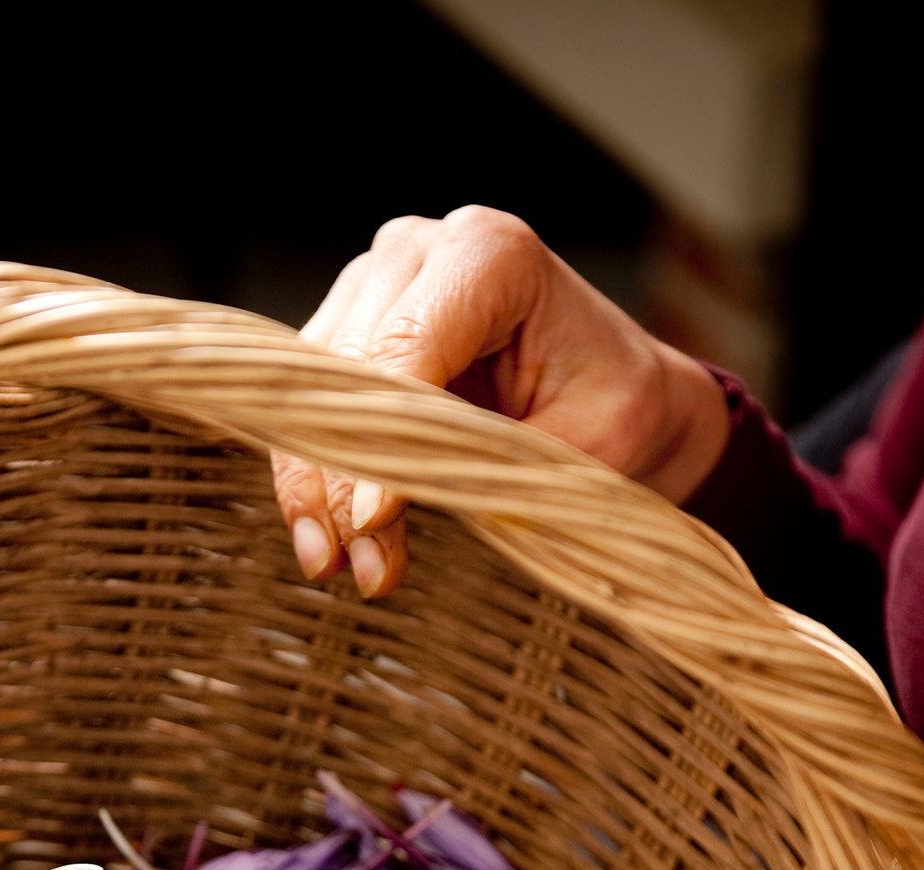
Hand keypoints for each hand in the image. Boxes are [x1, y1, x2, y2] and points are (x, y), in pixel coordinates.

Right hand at [275, 205, 729, 597]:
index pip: (409, 345)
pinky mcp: (347, 331)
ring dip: (314, 486)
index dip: (383, 437)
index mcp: (491, 252)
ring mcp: (373, 286)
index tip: (374, 521)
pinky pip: (306, 408)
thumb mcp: (581, 447)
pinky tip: (324, 540)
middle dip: (345, 475)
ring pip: (311, 390)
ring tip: (334, 564)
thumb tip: (386, 517)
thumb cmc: (614, 412)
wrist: (616, 397)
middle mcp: (420, 250)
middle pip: (347, 367)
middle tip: (358, 565)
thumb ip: (488, 468)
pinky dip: (310, 478)